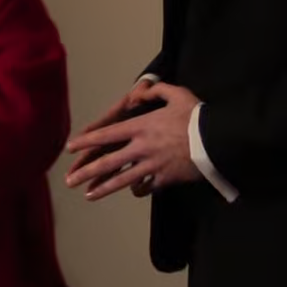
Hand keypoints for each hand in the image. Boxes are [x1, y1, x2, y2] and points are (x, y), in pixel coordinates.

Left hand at [64, 81, 202, 200]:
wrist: (218, 140)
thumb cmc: (196, 116)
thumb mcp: (176, 94)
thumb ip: (155, 91)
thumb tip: (138, 92)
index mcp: (140, 127)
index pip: (106, 135)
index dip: (86, 142)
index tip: (71, 148)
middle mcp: (141, 148)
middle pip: (107, 162)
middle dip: (85, 171)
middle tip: (68, 180)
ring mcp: (152, 166)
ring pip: (122, 180)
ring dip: (103, 188)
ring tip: (88, 195)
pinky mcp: (165, 179)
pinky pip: (146, 187)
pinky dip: (137, 190)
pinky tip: (132, 192)